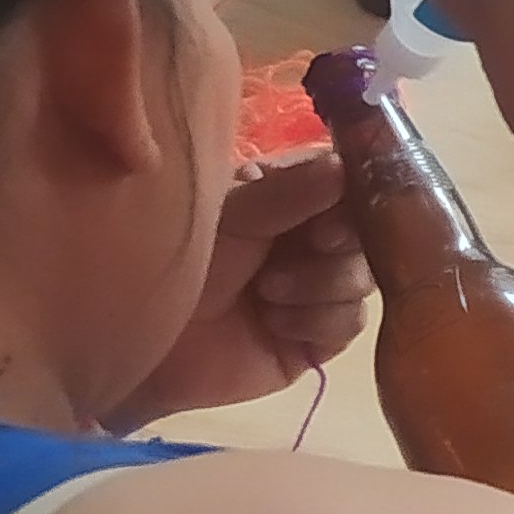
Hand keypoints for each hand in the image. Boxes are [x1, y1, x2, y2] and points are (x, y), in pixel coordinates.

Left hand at [101, 149, 373, 431]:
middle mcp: (310, 238)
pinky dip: (318, 321)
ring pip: (363, 277)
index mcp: (290, 195)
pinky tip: (276, 324)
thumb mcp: (230, 218)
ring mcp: (318, 288)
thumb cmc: (179, 267)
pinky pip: (351, 322)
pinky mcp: (319, 337)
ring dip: (321, 285)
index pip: (347, 182)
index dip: (355, 195)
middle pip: (367, 232)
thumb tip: (345, 166)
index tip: (335, 209)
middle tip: (312, 246)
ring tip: (269, 293)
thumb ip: (288, 192)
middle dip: (337, 244)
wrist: (146, 348)